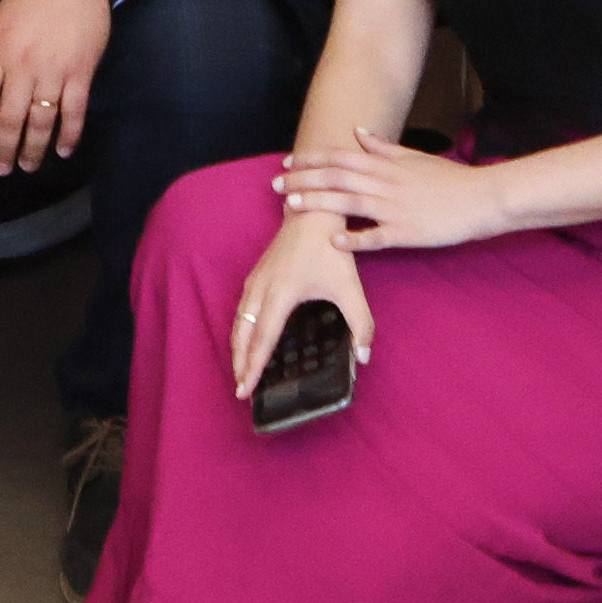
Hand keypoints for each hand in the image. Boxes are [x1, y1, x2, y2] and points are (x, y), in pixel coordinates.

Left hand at [0, 0, 111, 175]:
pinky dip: (69, 134)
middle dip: (4, 148)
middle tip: (1, 169)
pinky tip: (64, 151)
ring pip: (41, 120)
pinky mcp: (81, 73)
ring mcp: (54, 73)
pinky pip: (74, 111)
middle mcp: (23, 67)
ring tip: (28, 166)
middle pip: (10, 117)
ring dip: (34, 148)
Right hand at [226, 204, 374, 393]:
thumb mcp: (350, 287)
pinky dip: (240, 330)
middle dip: (240, 364)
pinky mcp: (255, 275)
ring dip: (237, 348)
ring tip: (241, 370)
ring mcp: (255, 281)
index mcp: (281, 295)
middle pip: (242, 335)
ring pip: (238, 322)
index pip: (263, 340)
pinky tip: (246, 339)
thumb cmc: (330, 249)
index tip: (246, 389)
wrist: (311, 213)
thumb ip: (361, 324)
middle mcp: (261, 290)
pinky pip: (241, 309)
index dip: (253, 367)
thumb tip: (364, 357)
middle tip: (241, 390)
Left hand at [272, 133, 498, 253]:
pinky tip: (333, 240)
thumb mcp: (414, 157)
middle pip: (337, 177)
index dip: (312, 159)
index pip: (341, 157)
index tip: (288, 162)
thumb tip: (359, 130)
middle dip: (304, 180)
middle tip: (276, 186)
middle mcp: (386, 183)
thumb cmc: (448, 179)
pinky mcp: (407, 232)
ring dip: (318, 203)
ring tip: (291, 206)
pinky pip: (376, 236)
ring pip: (349, 203)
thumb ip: (384, 147)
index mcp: (387, 164)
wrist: (481, 199)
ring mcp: (395, 208)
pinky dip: (354, 238)